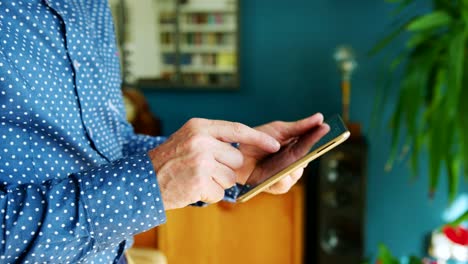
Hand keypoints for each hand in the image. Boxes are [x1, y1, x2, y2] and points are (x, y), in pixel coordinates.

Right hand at [148, 118, 279, 209]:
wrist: (143, 180)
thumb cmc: (168, 161)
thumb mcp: (188, 138)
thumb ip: (213, 138)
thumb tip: (241, 149)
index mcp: (199, 126)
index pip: (237, 129)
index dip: (258, 139)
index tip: (275, 145)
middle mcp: (201, 140)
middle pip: (236, 158)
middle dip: (226, 168)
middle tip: (204, 169)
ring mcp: (201, 160)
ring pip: (230, 177)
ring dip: (217, 183)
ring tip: (196, 178)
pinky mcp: (200, 180)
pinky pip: (220, 192)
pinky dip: (209, 195)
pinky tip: (193, 188)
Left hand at [236, 113, 329, 193]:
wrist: (236, 151)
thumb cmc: (258, 139)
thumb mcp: (279, 129)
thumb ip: (300, 127)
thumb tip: (320, 118)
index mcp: (297, 147)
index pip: (312, 142)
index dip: (319, 136)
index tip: (326, 127)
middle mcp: (294, 162)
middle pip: (306, 159)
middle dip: (307, 153)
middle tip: (307, 144)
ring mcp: (285, 174)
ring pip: (297, 173)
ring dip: (294, 167)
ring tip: (292, 161)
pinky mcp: (274, 185)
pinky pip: (284, 185)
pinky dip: (283, 179)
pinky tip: (280, 174)